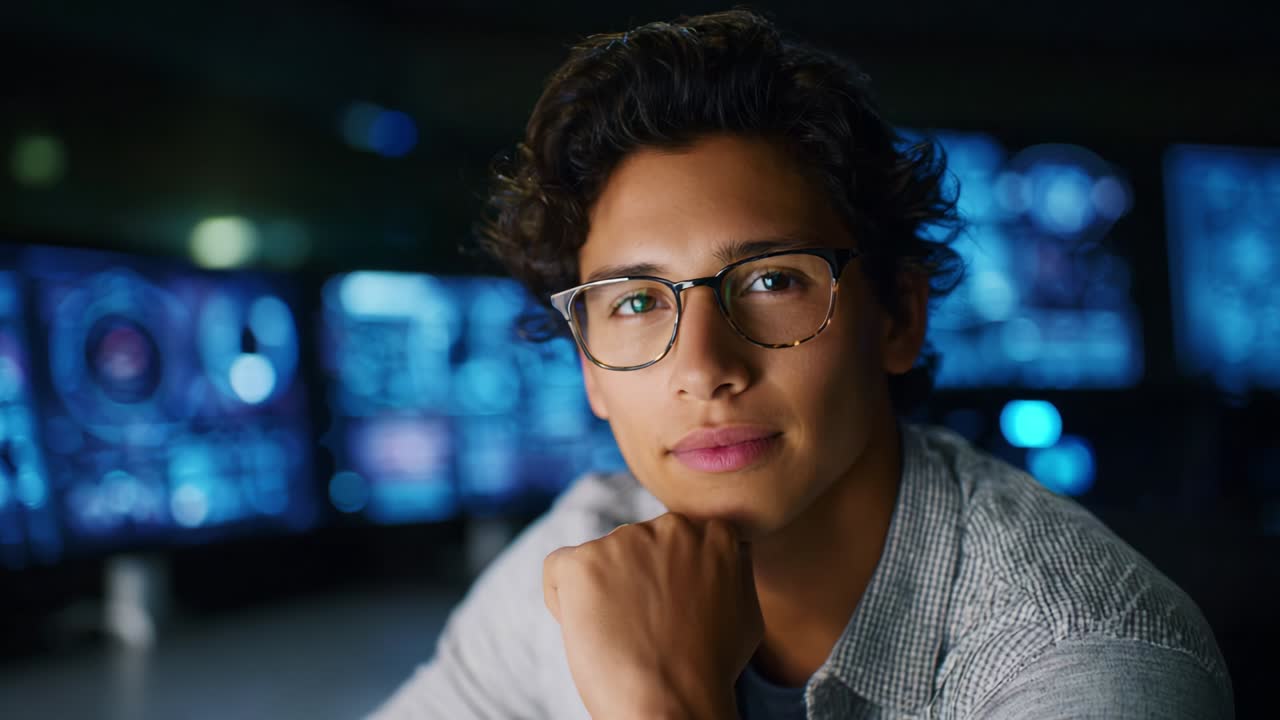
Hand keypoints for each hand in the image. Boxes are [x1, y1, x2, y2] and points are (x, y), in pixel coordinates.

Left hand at [543, 513, 762, 718]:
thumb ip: (729, 571)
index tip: (670, 617)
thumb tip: (717, 557)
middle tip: (644, 630)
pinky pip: (559, 569)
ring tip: (621, 637)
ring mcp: (624, 540)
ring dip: (602, 593)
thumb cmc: (710, 671)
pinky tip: (587, 630)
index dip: (668, 582)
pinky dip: (563, 599)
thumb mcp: (744, 611)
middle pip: (636, 548)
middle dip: (634, 583)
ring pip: (599, 560)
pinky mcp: (583, 561)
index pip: (675, 541)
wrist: (673, 704)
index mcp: (712, 532)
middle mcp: (670, 526)